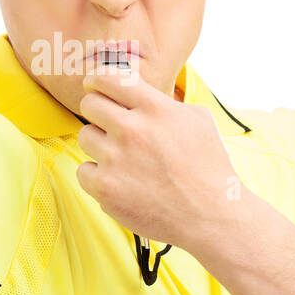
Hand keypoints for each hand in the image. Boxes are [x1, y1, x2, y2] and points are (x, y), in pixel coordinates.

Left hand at [75, 64, 242, 250]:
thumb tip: (137, 93)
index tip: (95, 87)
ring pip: (85, 137)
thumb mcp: (198, 119)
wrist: (211, 216)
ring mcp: (116, 160)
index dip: (96, 80)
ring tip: (124, 159)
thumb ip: (164, 101)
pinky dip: (97, 177)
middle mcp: (132, 130)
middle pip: (89, 104)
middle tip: (110, 125)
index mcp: (155, 108)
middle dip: (98, 112)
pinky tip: (121, 182)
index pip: (107, 78)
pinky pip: (83, 171)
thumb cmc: (208, 166)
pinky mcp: (106, 188)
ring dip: (99, 145)